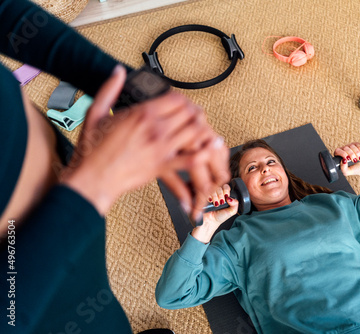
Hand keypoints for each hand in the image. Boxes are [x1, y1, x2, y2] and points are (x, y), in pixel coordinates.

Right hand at [61, 65, 229, 214]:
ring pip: (195, 132)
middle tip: (196, 116)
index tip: (183, 103)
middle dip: (196, 113)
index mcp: (142, 113)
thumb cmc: (92, 150)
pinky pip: (190, 160)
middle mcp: (155, 129)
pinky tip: (211, 149)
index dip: (184, 99)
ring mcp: (161, 148)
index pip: (176, 98)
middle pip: (189, 113)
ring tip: (204, 128)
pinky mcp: (163, 166)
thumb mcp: (95, 112)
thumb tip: (118, 71)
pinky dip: (203, 154)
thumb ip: (109, 89)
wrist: (92, 179)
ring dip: (202, 129)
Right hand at [192, 184, 238, 243]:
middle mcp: (216, 193)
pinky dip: (209, 196)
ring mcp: (209, 193)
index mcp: (223, 195)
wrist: (209, 222)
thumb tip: (232, 198)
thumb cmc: (218, 217)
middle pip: (219, 186)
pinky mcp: (202, 194)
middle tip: (221, 203)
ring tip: (215, 204)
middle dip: (221, 195)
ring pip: (213, 188)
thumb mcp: (231, 211)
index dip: (226, 191)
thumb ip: (236, 204)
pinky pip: (206, 190)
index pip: (226, 186)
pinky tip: (210, 201)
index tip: (226, 198)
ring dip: (216, 196)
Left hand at [334, 142, 359, 182]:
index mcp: (338, 156)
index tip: (348, 159)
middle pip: (345, 148)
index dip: (343, 154)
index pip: (337, 151)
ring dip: (357, 152)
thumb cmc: (354, 169)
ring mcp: (349, 147)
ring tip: (359, 158)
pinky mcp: (356, 145)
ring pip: (351, 145)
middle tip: (355, 160)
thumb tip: (343, 161)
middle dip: (351, 154)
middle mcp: (343, 150)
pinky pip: (357, 144)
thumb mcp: (347, 172)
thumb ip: (343, 168)